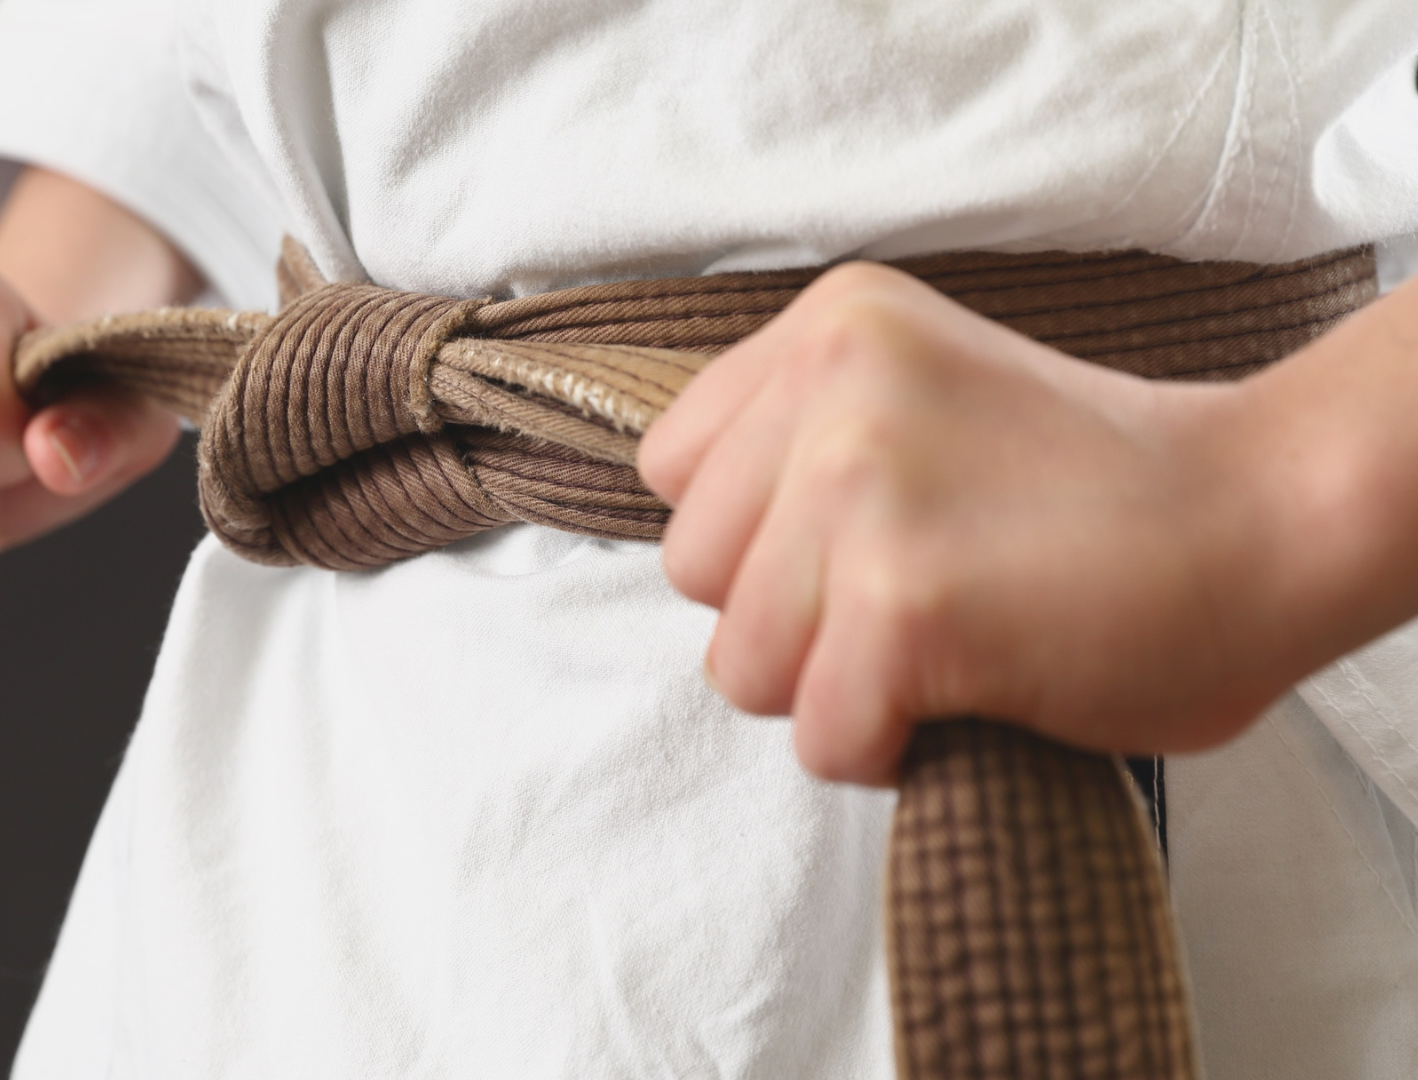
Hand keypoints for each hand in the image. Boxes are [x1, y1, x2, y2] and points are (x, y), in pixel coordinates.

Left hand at [638, 262, 1294, 784]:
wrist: (1267, 518)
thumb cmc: (1106, 487)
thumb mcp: (925, 394)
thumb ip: (806, 438)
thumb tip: (708, 550)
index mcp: (831, 325)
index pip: (674, 471)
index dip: (753, 539)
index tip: (851, 549)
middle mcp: (829, 389)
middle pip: (695, 573)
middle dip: (788, 619)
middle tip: (912, 604)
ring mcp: (858, 491)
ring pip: (741, 667)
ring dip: (835, 689)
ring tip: (944, 648)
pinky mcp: (899, 604)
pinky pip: (820, 736)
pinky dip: (887, 749)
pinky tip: (970, 694)